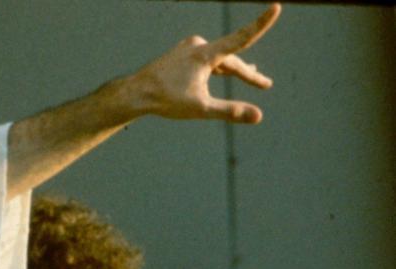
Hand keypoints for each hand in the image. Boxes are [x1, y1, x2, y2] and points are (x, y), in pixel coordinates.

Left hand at [129, 3, 280, 123]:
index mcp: (205, 54)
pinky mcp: (181, 54)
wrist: (134, 94)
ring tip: (253, 76)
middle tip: (266, 84)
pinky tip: (222, 71)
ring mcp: (188, 48)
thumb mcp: (201, 108)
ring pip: (218, 60)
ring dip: (233, 70)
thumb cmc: (165, 100)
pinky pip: (206, 59)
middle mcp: (198, 45)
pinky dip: (217, 68)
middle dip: (247, 74)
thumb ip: (231, 111)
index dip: (261, 24)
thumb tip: (258, 116)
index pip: (241, 38)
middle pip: (230, 60)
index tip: (277, 7)